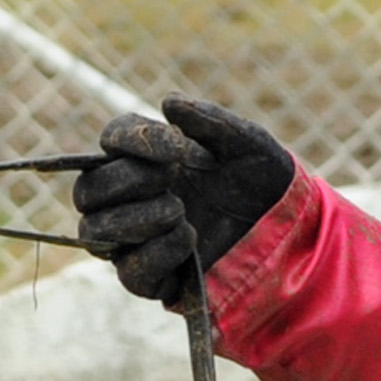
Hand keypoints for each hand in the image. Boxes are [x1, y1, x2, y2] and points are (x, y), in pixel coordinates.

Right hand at [73, 94, 294, 304]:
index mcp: (151, 159)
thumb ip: (211, 122)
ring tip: (182, 211)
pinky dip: (156, 254)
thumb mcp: (249, 144)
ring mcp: (140, 240)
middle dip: (128, 180)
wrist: (293, 228)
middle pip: (88, 190)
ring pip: (95, 233)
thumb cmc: (264, 180)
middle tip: (172, 177)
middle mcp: (134, 198)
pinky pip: (129, 273)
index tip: (176, 146)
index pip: (111, 141)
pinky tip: (190, 239)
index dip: (129, 139)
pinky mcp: (154, 278)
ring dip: (136, 218)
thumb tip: (169, 102)